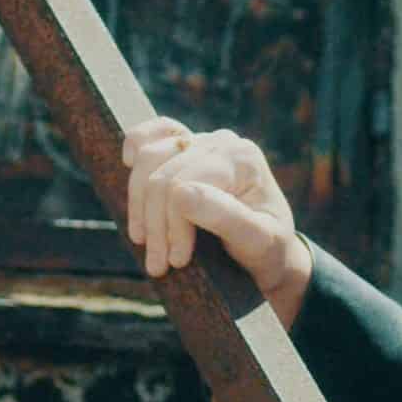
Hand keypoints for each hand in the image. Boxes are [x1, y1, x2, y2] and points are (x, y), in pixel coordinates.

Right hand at [121, 118, 313, 327]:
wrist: (273, 251)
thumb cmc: (269, 248)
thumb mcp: (257, 241)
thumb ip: (225, 217)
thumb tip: (179, 194)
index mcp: (243, 158)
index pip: (184, 184)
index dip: (173, 225)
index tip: (176, 261)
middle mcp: (222, 142)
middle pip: (163, 175)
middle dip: (155, 224)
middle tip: (157, 266)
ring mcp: (202, 141)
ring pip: (148, 159)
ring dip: (138, 205)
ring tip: (144, 243)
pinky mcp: (185, 147)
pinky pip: (152, 135)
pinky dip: (136, 149)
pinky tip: (128, 167)